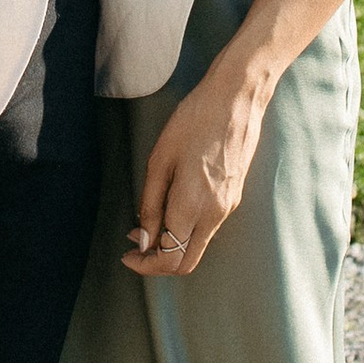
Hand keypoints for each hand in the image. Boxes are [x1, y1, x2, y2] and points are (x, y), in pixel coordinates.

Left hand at [124, 69, 269, 280]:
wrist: (236, 98)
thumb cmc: (193, 121)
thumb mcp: (159, 160)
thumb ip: (150, 205)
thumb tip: (143, 240)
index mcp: (192, 206)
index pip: (169, 258)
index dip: (145, 264)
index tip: (126, 254)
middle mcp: (214, 214)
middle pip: (186, 263)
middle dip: (158, 263)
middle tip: (134, 247)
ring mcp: (228, 206)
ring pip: (197, 246)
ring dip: (171, 244)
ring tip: (146, 224)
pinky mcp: (234, 196)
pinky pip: (207, 227)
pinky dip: (186, 230)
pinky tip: (169, 208)